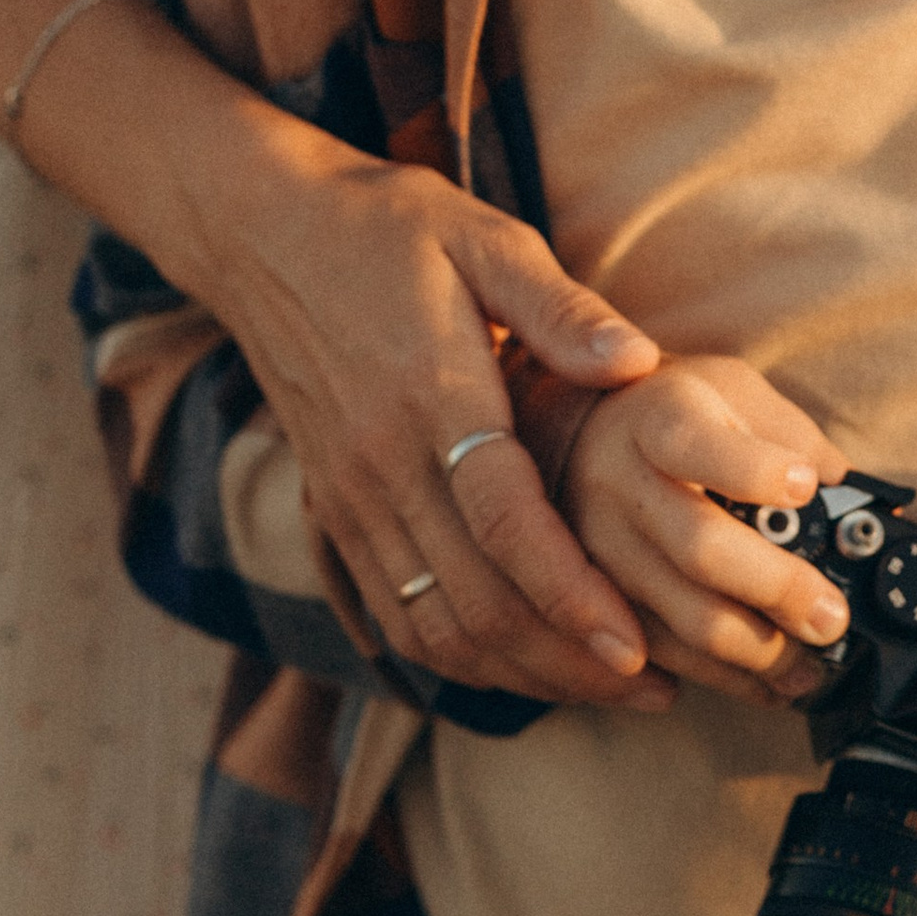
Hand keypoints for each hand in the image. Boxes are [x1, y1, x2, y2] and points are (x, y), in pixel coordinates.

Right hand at [207, 134, 672, 705]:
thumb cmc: (391, 228)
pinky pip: (394, 614)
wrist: (264, 235)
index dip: (572, 595)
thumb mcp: (485, 235)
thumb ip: (562, 307)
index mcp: (432, 397)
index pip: (506, 526)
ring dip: (520, 674)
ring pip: (434, 627)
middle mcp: (383, 466)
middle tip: (652, 687)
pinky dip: (458, 657)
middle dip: (567, 660)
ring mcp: (350, 498)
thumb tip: (640, 362)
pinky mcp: (333, 514)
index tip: (637, 644)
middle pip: (475, 602)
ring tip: (604, 687)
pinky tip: (520, 664)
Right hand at [564, 357, 852, 703]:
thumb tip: (853, 496)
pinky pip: (659, 652)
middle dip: (777, 589)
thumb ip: (791, 435)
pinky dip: (719, 677)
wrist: (587, 436)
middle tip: (830, 617)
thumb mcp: (733, 392)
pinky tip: (764, 682)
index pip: (695, 444)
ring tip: (811, 666)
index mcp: (658, 419)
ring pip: (680, 616)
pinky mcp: (594, 599)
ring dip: (756, 652)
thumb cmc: (676, 413)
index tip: (804, 486)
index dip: (753, 470)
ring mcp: (599, 546)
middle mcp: (618, 483)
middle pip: (699, 547)